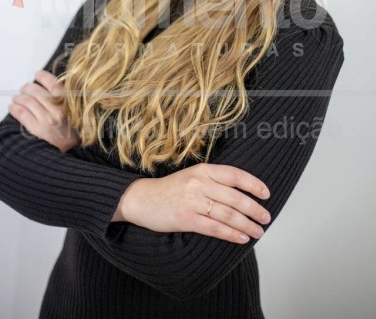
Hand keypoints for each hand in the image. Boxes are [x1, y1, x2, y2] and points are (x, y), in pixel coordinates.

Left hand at [8, 69, 80, 152]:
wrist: (67, 160)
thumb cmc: (72, 139)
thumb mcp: (76, 118)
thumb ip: (66, 105)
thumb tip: (49, 92)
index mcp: (69, 106)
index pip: (55, 84)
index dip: (44, 77)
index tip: (38, 74)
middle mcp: (58, 111)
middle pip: (38, 91)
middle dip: (27, 88)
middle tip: (24, 88)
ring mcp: (47, 120)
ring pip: (28, 101)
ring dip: (18, 98)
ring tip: (15, 98)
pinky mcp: (37, 130)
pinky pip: (21, 113)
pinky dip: (14, 108)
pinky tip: (12, 107)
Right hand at [115, 162, 271, 243]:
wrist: (142, 198)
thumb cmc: (170, 189)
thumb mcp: (192, 176)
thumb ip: (213, 180)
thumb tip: (241, 193)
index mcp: (203, 170)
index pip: (235, 175)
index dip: (253, 184)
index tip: (266, 194)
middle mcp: (199, 183)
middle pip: (235, 197)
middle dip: (254, 209)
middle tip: (266, 218)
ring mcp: (192, 201)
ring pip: (228, 214)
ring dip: (247, 225)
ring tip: (259, 231)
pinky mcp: (186, 219)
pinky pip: (215, 228)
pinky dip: (231, 234)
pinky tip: (242, 238)